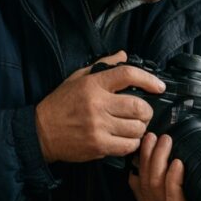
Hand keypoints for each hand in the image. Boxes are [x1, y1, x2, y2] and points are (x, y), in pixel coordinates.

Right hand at [35, 51, 164, 162]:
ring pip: (136, 128)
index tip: (159, 86)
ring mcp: (98, 126)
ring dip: (140, 128)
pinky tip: (126, 139)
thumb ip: (103, 65)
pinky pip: (128, 146)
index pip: (127, 75)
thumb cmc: (60, 104)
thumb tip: (124, 55)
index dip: (148, 79)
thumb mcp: (77, 78)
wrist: (41, 132)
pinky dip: (132, 143)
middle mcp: (97, 104)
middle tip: (144, 112)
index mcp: (93, 84)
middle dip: (147, 111)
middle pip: (138, 106)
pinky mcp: (98, 145)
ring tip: (133, 126)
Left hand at [129, 119, 200, 200]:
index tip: (179, 161)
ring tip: (152, 138)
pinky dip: (136, 167)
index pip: (175, 200)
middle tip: (165, 139)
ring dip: (146, 158)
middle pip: (155, 186)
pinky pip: (134, 184)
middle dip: (158, 159)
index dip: (173, 180)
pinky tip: (139, 152)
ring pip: (144, 182)